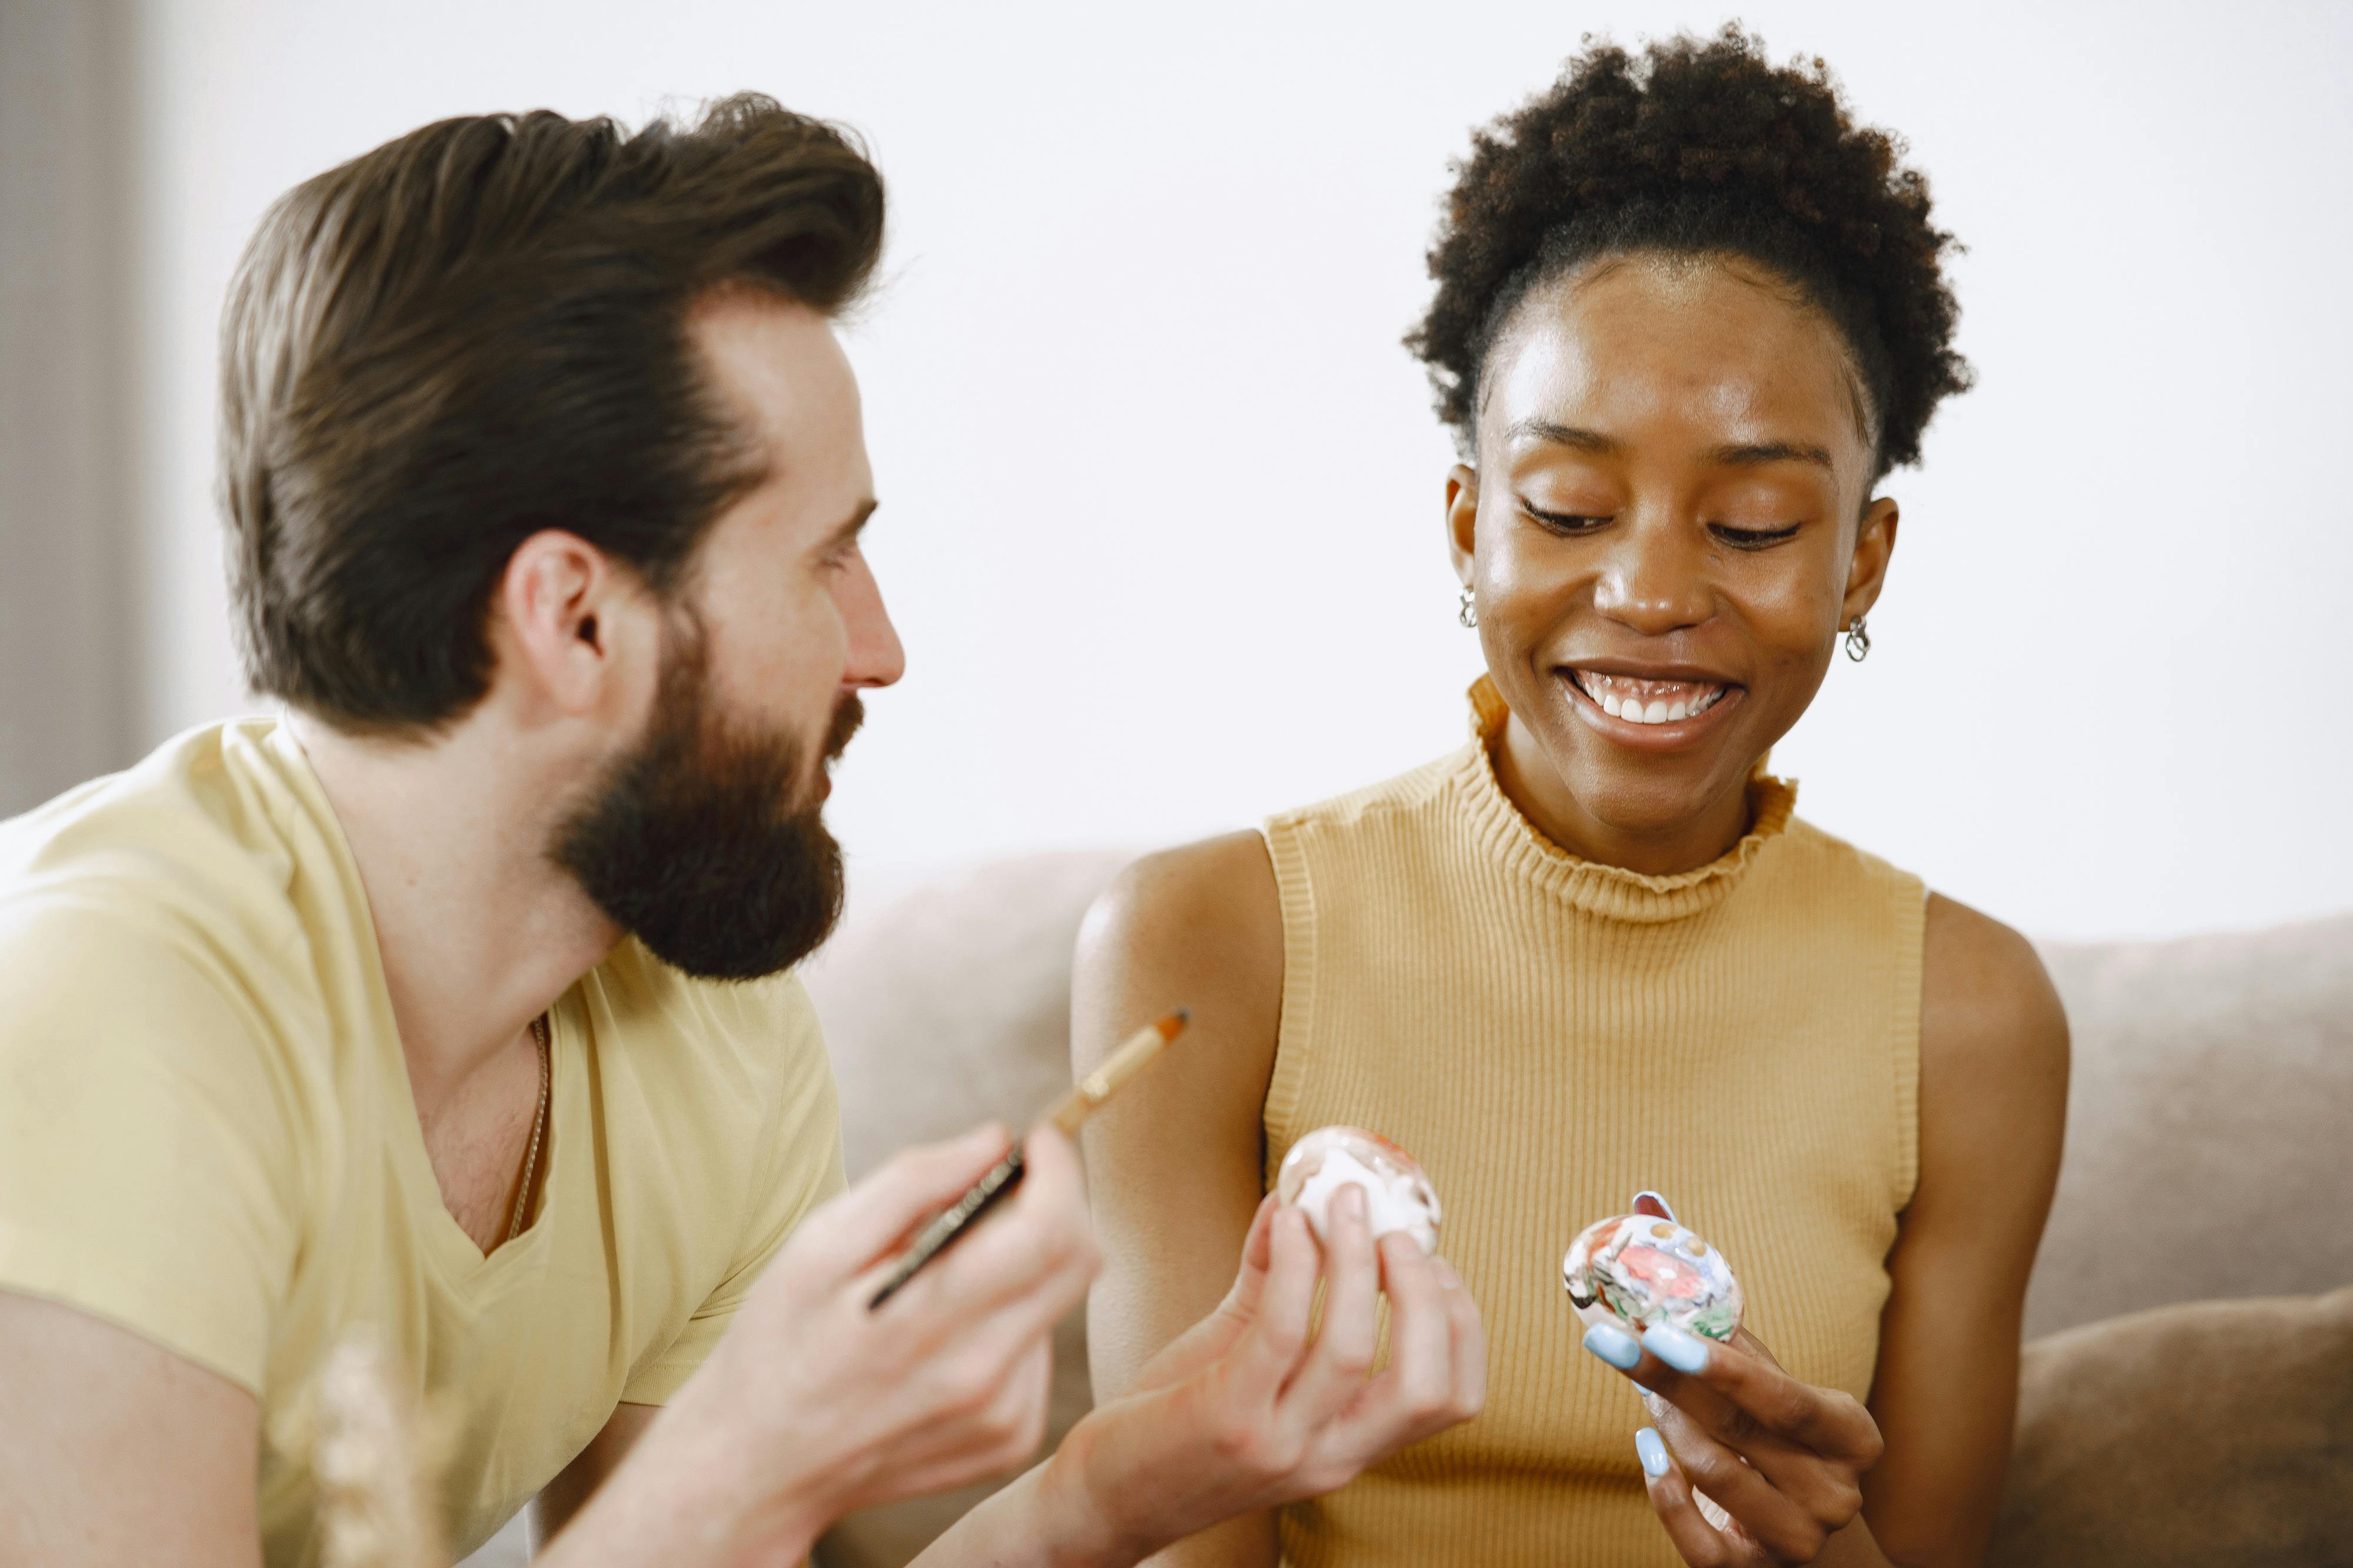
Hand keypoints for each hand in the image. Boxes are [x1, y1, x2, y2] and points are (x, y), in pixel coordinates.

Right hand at [647, 1123, 1099, 1557]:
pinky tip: (947, 1335)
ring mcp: (1001, 1419)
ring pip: (1055, 1306)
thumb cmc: (778, 1345)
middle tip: (1002, 1191)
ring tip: (943, 1283)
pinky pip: (1039, 1355)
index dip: (1057, 1171)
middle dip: (1053, 1207)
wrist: (757, 1468)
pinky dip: (1008, 1325)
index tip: (1037, 1142)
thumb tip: (993, 1140)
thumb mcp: (818, 1247)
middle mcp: (981, 1378)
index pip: (1049, 1232)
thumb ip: (911, 1184)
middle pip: (1077, 1265)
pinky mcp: (1008, 1442)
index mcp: (931, 1322)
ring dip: (1020, 1271)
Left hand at [1056, 1185, 1485, 1556]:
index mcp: (1349, 1446)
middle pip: (1427, 1386)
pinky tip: (1285, 1222)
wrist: (1101, 1495)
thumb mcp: (1246, 1360)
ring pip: (1355, 1350)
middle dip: (1428, 1296)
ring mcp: (1279, 1442)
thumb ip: (1278, 1287)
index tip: (1436, 1263)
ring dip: (1357, 1262)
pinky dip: (1296, 1266)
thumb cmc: (1176, 1423)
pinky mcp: (1227, 1417)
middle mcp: (1328, 1457)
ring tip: (1344, 1206)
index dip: (1461, 1323)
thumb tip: (1297, 1201)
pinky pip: (1282, 1331)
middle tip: (1396, 1233)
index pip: (1452, 1400)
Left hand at [1583, 1195, 1882, 1565]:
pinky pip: (1693, 1534)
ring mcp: (1797, 1541)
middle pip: (1736, 1428)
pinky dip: (1662, 1488)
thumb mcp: (1767, 1376)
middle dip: (1662, 1376)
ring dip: (1666, 1426)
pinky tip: (1647, 1449)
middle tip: (1604, 1336)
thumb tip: (1648, 1199)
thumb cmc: (1779, 1437)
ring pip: (1712, 1475)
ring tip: (1649, 1397)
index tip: (1657, 1328)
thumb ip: (1717, 1302)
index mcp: (1852, 1435)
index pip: (1785, 1397)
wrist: (1809, 1544)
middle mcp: (1835, 1492)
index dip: (1723, 1364)